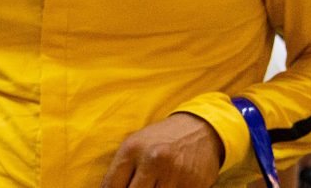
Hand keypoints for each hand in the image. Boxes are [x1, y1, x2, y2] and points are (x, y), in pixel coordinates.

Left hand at [100, 113, 223, 187]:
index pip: (112, 186)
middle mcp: (153, 159)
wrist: (199, 129)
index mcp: (132, 149)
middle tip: (140, 187)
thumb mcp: (136, 145)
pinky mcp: (193, 183)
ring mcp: (174, 173)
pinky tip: (169, 186)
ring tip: (155, 184)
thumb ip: (121, 170)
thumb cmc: (161, 139)